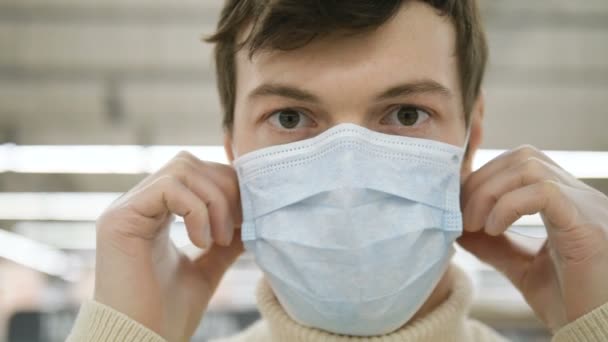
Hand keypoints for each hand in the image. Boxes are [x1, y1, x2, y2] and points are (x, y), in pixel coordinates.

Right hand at [94, 151, 242, 340]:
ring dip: (214, 201)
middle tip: (235, 229)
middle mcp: (139, 205)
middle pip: (191, 163)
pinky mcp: (120, 219)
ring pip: (182, 169)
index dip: (227, 187)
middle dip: (224, 190)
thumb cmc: (167, 314)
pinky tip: (202, 243)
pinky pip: (168, 188)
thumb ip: (224, 242)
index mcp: (155, 214)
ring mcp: (126, 209)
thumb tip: (252, 218)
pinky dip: (196, 210)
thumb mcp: (206, 269)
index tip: (247, 219)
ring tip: (220, 240)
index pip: (196, 172)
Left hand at [459, 145, 607, 331]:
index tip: (459, 206)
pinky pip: (544, 192)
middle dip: (481, 182)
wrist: (595, 332)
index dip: (484, 177)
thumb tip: (459, 225)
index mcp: (565, 203)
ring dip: (490, 192)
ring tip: (477, 225)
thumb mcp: (521, 266)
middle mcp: (579, 198)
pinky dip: (509, 205)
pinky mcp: (588, 227)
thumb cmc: (569, 302)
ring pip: (530, 166)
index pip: (521, 162)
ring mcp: (587, 208)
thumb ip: (493, 244)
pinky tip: (495, 228)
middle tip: (463, 217)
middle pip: (522, 157)